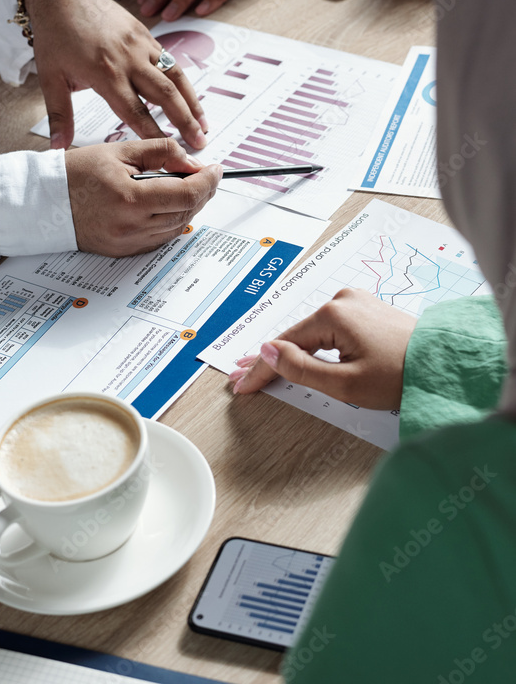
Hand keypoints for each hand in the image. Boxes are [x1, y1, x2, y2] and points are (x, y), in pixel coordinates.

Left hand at [27, 0, 207, 150]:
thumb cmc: (55, 35)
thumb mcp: (50, 77)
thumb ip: (59, 115)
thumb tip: (57, 147)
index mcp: (105, 73)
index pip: (135, 111)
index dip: (154, 134)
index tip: (169, 151)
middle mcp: (128, 59)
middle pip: (164, 95)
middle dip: (185, 121)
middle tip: (200, 143)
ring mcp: (141, 44)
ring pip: (175, 76)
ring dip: (192, 102)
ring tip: (204, 123)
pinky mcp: (146, 34)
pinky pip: (170, 59)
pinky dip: (183, 80)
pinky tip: (190, 96)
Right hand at [65, 138, 222, 256]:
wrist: (43, 202)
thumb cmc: (76, 173)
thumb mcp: (120, 150)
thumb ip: (161, 152)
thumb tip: (193, 163)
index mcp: (131, 197)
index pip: (187, 193)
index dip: (208, 181)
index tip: (216, 169)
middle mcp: (131, 225)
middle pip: (187, 212)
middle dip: (203, 192)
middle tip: (206, 176)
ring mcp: (128, 242)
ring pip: (177, 227)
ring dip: (189, 207)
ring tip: (187, 187)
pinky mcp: (124, 251)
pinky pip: (161, 238)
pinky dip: (172, 220)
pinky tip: (169, 204)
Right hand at [229, 288, 415, 409]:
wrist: (444, 365)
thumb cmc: (401, 376)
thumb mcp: (345, 384)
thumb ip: (302, 369)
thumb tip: (267, 352)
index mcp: (333, 314)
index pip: (283, 344)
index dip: (260, 368)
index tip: (241, 385)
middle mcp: (341, 301)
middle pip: (295, 335)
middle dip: (269, 357)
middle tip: (240, 374)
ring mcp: (355, 303)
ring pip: (311, 332)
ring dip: (290, 350)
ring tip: (265, 366)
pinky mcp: (366, 311)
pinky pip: (328, 328)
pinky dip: (311, 343)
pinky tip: (298, 351)